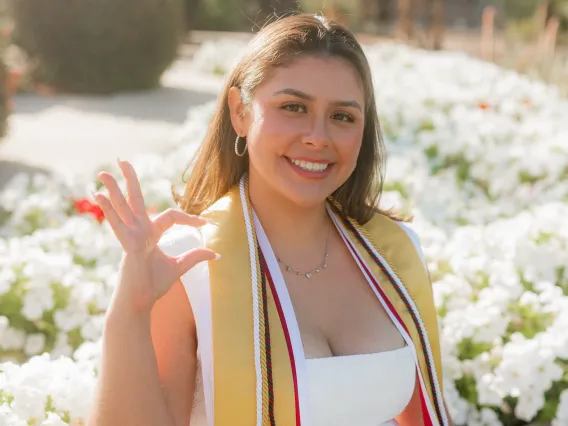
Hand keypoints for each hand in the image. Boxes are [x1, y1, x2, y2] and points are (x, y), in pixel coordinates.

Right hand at [93, 158, 217, 311]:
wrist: (139, 303)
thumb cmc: (154, 286)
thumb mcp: (179, 268)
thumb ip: (194, 257)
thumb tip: (216, 253)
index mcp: (150, 235)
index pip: (170, 216)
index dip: (188, 218)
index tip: (205, 224)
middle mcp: (138, 232)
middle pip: (135, 201)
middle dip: (130, 181)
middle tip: (123, 160)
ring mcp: (130, 237)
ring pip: (123, 208)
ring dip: (113, 189)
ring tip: (102, 172)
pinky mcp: (127, 246)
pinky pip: (117, 225)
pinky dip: (109, 210)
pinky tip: (99, 195)